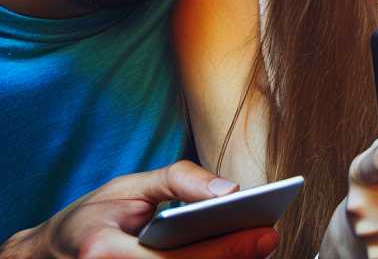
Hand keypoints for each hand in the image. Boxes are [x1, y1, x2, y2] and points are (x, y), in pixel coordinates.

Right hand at [1, 162, 277, 258]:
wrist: (52, 251)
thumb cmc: (92, 217)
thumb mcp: (127, 187)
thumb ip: (178, 182)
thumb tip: (229, 189)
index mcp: (105, 253)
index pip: (176, 258)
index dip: (224, 249)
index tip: (264, 232)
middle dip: (233, 258)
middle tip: (269, 238)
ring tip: (255, 245)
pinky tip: (228, 252)